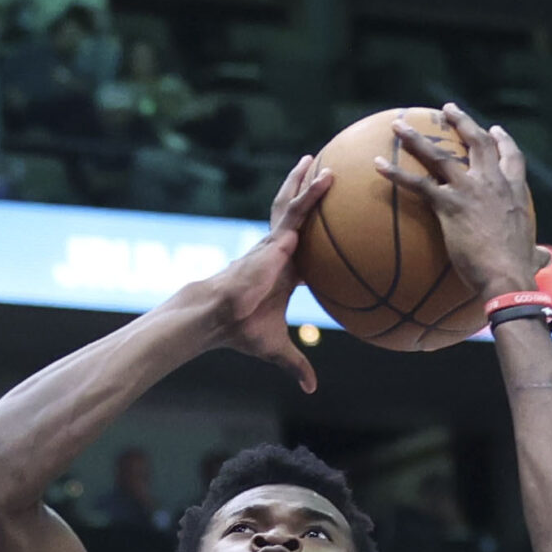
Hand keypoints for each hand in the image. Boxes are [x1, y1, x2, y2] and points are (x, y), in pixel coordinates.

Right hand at [203, 154, 331, 392]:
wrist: (219, 316)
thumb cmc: (241, 330)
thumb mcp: (277, 348)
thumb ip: (297, 364)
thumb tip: (311, 389)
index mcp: (284, 273)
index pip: (306, 252)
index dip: (318, 242)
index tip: (333, 231)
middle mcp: (280, 253)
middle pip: (298, 220)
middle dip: (306, 198)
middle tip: (321, 176)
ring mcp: (277, 242)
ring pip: (297, 206)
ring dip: (309, 184)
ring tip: (322, 163)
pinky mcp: (276, 238)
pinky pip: (299, 210)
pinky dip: (313, 193)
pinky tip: (327, 177)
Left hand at [379, 104, 539, 301]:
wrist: (507, 276)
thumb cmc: (520, 271)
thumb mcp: (532, 256)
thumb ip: (536, 254)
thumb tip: (544, 260)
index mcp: (515, 192)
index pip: (511, 158)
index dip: (503, 141)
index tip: (494, 130)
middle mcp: (493, 183)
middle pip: (476, 142)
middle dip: (461, 121)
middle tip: (447, 110)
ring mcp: (470, 190)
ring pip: (439, 155)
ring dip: (416, 138)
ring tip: (398, 125)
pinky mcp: (449, 204)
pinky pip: (417, 184)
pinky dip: (395, 173)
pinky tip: (377, 164)